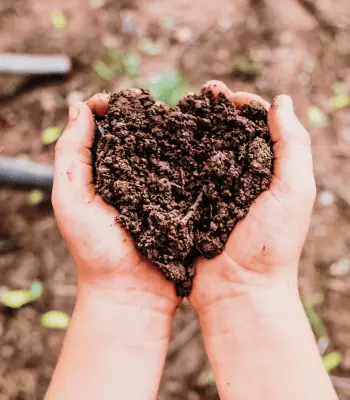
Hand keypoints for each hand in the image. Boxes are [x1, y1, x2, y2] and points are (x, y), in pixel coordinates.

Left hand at [52, 93, 179, 316]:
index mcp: (101, 172)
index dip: (108, 109)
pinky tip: (199, 145)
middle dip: (143, 116)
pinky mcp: (179, 202)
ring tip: (180, 117)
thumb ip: (71, 154)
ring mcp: (157, 188)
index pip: (103, 129)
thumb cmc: (96, 250)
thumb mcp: (71, 200)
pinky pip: (185, 174)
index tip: (119, 100)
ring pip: (164, 151)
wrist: (132, 292)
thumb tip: (78, 106)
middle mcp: (130, 176)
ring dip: (171, 133)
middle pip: (135, 135)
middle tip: (156, 103)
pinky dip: (191, 158)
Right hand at [185, 83, 335, 399]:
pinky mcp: (190, 204)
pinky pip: (182, 174)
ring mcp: (213, 190)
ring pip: (202, 150)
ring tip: (181, 109)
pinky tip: (164, 140)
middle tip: (203, 92)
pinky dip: (175, 155)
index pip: (257, 127)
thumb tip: (281, 100)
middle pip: (227, 133)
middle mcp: (239, 176)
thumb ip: (292, 145)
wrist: (238, 290)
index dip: (245, 107)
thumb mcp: (293, 191)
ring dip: (193, 128)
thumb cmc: (270, 244)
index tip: (229, 96)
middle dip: (215, 110)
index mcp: (266, 170)